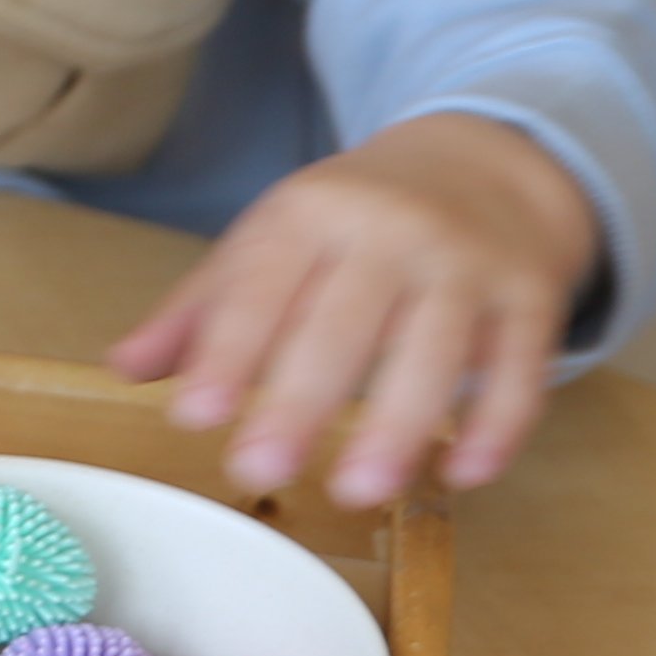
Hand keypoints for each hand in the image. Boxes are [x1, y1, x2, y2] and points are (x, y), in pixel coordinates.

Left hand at [107, 114, 601, 505]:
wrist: (484, 165)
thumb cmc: (355, 220)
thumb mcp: (274, 238)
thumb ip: (203, 307)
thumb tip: (124, 368)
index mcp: (311, 212)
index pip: (262, 285)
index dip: (229, 351)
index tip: (195, 413)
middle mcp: (391, 230)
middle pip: (343, 323)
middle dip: (301, 401)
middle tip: (260, 469)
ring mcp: (468, 263)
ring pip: (435, 350)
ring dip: (399, 424)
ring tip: (358, 490)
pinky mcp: (531, 296)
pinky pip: (518, 370)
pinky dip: (495, 426)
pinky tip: (462, 475)